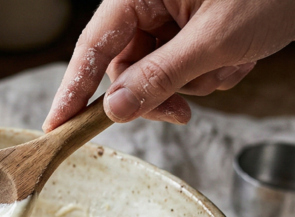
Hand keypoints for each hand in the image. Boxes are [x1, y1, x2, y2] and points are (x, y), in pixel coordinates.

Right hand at [45, 0, 294, 129]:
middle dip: (155, 94)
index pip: (93, 45)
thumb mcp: (213, 42)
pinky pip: (181, 72)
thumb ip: (159, 78)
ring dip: (192, 85)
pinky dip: (208, 77)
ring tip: (230, 66)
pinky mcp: (190, 34)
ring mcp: (171, 20)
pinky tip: (238, 59)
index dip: (73, 88)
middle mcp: (149, 3)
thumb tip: (114, 110)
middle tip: (181, 113)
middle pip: (124, 68)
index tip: (56, 126)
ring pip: (155, 76)